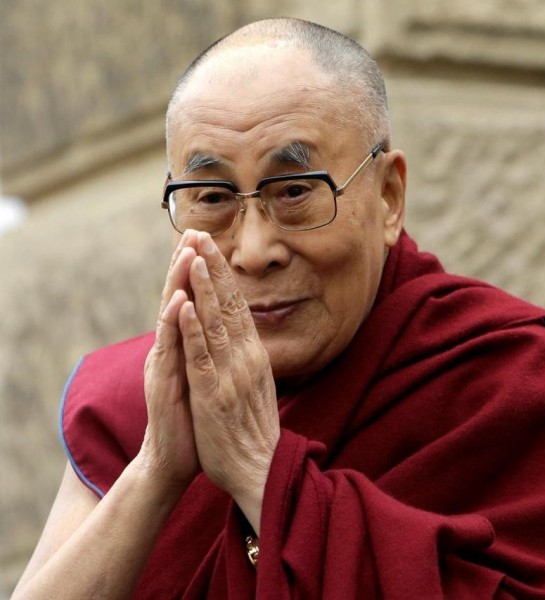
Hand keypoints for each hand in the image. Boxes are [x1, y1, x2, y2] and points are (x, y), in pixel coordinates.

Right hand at [139, 231, 200, 492]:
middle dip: (185, 266)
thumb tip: (221, 329)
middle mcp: (171, 350)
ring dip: (178, 285)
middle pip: (178, 299)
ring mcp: (166, 365)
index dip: (199, 272)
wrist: (173, 460)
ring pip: (172, 318)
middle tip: (193, 232)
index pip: (193, 301)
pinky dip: (175, 325)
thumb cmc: (194, 420)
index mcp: (185, 347)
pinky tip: (178, 304)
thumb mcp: (206, 378)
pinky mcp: (165, 384)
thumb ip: (207, 351)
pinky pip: (172, 351)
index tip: (207, 241)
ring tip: (185, 255)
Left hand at [178, 232, 280, 530]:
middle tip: (202, 235)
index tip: (213, 248)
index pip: (239, 307)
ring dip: (204, 287)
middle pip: (230, 305)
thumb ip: (249, 361)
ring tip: (194, 255)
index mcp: (255, 356)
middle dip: (215, 268)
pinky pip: (202, 355)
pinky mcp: (214, 393)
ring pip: (216, 322)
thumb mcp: (256, 388)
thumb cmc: (254, 434)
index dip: (225, 276)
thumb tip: (244, 340)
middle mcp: (247, 358)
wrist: (261, 471)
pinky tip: (184, 304)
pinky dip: (193, 328)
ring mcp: (231, 374)